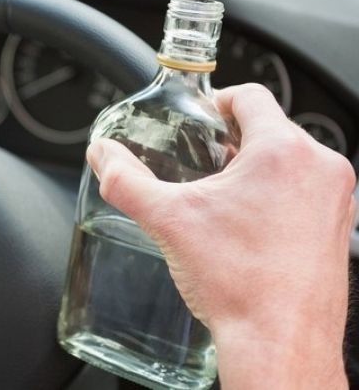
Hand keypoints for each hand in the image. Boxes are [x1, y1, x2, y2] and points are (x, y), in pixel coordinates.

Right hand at [87, 84, 353, 388]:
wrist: (279, 341)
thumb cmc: (240, 283)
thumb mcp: (169, 220)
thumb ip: (126, 180)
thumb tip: (102, 156)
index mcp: (283, 151)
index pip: (250, 96)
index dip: (217, 101)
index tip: (200, 119)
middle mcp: (320, 167)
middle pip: (270, 129)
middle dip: (233, 143)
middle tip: (202, 168)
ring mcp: (336, 199)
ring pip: (289, 162)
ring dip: (255, 171)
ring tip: (222, 202)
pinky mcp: (339, 227)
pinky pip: (306, 192)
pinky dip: (278, 197)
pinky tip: (248, 229)